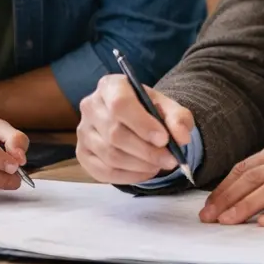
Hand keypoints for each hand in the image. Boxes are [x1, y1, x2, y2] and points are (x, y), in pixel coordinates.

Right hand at [76, 75, 194, 184]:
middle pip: (115, 134)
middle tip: (170, 160)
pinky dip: (129, 176)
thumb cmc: (150, 111)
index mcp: (111, 86)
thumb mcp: (168, 108)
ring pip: (110, 155)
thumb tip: (181, 138)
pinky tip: (145, 172)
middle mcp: (91, 106)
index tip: (164, 139)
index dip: (142, 124)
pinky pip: (103, 172)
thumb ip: (178, 119)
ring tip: (159, 164)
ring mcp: (83, 131)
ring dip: (140, 165)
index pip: (120, 104)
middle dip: (147, 151)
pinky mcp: (82, 153)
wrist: (135, 120)